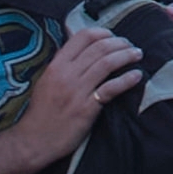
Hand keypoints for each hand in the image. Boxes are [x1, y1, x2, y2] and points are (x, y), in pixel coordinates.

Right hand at [18, 18, 142, 152]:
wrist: (35, 140)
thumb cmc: (42, 111)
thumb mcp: (46, 81)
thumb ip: (63, 64)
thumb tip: (81, 48)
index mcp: (56, 65)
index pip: (82, 37)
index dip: (102, 33)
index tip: (113, 36)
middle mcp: (66, 74)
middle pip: (99, 48)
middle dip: (119, 43)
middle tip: (130, 45)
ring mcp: (77, 91)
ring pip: (107, 64)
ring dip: (126, 56)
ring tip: (137, 55)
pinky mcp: (87, 108)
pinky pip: (110, 88)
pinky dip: (126, 80)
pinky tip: (137, 76)